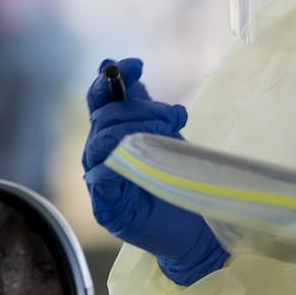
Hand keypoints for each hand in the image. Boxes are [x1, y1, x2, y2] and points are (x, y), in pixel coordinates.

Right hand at [82, 58, 226, 286]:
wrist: (196, 228)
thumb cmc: (178, 181)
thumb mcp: (164, 135)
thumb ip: (145, 108)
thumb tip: (130, 74)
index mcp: (110, 134)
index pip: (99, 99)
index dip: (112, 78)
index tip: (137, 66)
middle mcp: (99, 155)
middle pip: (104, 117)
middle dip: (141, 109)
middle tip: (175, 116)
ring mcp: (99, 182)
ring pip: (102, 143)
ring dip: (136, 130)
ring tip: (170, 133)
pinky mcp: (106, 209)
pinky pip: (99, 179)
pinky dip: (113, 167)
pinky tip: (133, 161)